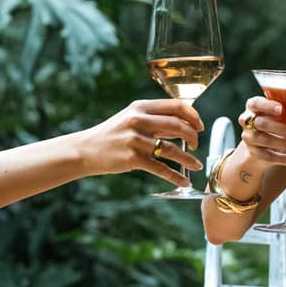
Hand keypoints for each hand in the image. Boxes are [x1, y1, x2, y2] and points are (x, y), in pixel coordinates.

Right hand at [84, 98, 203, 184]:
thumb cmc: (113, 134)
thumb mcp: (131, 118)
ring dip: (188, 159)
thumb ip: (155, 118)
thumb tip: (185, 121)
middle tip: (196, 145)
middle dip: (193, 137)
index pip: (176, 106)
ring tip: (196, 166)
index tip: (199, 126)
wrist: (86, 149)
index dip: (193, 116)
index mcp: (141, 107)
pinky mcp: (133, 159)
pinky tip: (184, 181)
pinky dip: (175, 176)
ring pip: (172, 149)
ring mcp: (136, 140)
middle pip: (178, 126)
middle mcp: (139, 120)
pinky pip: (161, 168)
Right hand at [238, 95, 285, 166]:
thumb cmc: (274, 126)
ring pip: (266, 141)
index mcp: (254, 107)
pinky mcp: (253, 153)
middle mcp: (247, 121)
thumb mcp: (284, 119)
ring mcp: (249, 138)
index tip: (281, 109)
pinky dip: (284, 159)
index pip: (255, 103)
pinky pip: (268, 157)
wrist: (259, 148)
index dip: (267, 106)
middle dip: (283, 128)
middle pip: (262, 124)